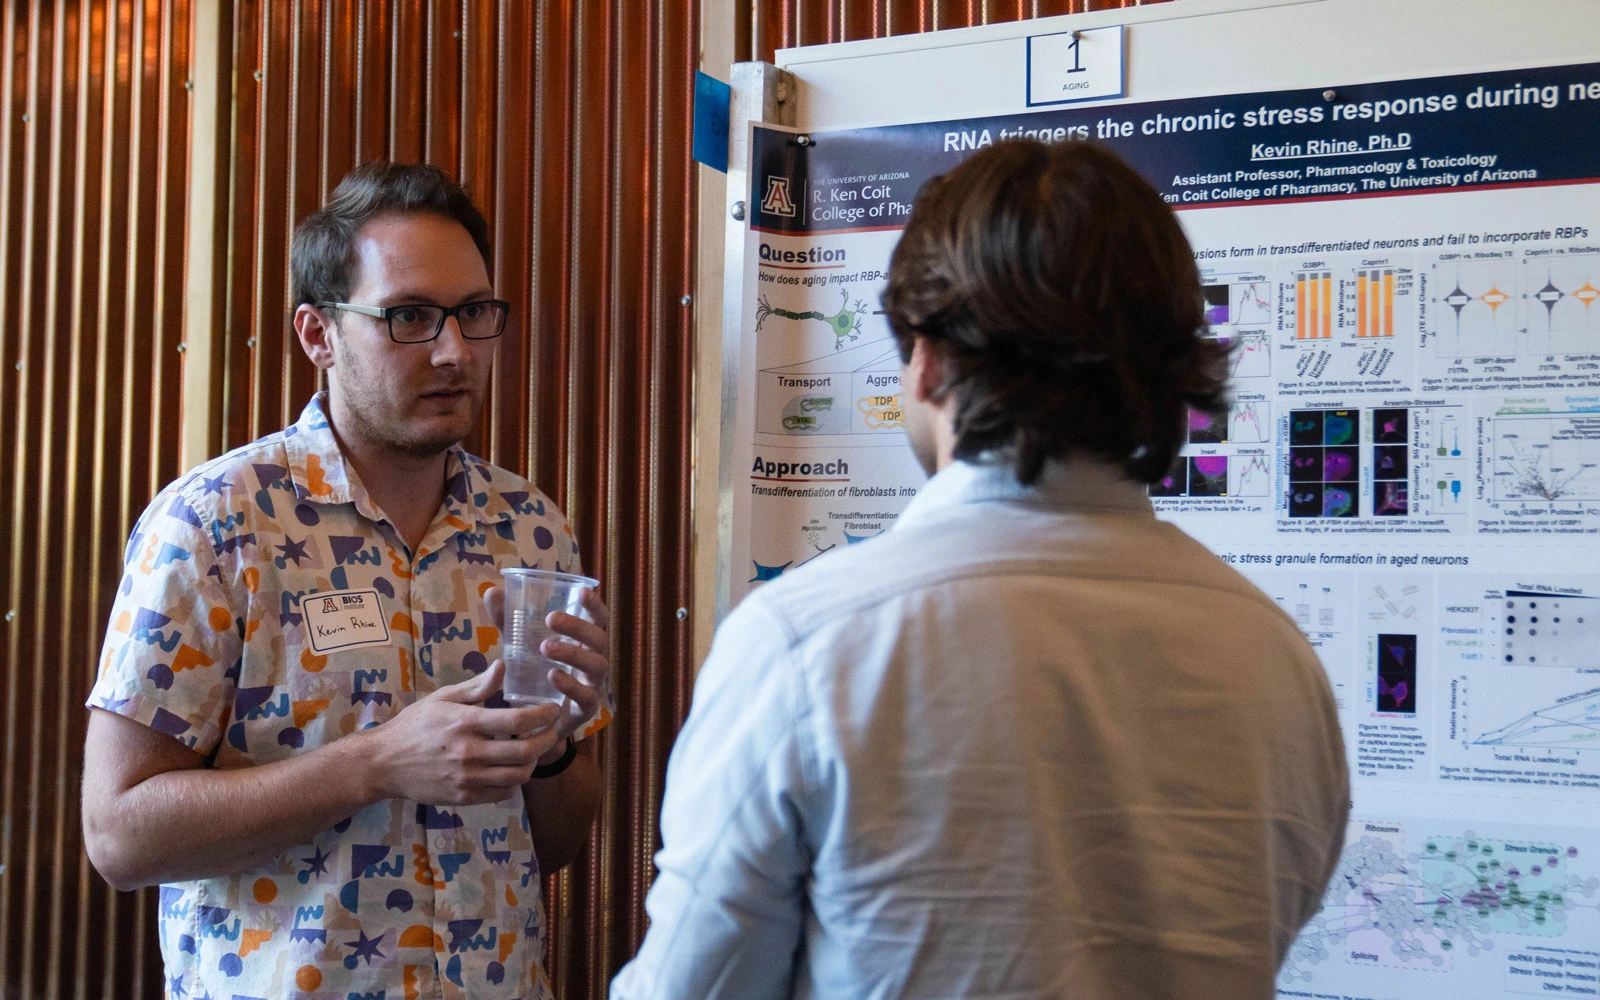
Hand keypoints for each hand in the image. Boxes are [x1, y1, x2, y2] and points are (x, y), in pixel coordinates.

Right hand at [359, 660, 562, 805]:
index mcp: (465, 723)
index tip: (555, 709)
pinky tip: (511, 767)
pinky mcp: (464, 797)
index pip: (516, 721)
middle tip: (552, 730)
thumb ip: (477, 687)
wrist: (384, 763)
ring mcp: (467, 778)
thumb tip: (503, 666)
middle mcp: (468, 753)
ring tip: (533, 748)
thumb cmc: (415, 725)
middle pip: (525, 752)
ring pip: (518, 776)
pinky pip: (502, 792)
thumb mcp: (443, 698)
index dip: (543, 716)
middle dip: (548, 740)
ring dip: (533, 762)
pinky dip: (514, 781)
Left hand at [485, 585, 611, 741]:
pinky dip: (571, 685)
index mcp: (584, 641)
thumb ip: (508, 619)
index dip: (594, 605)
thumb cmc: (534, 672)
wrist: (535, 720)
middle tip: (551, 619)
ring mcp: (593, 685)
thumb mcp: (520, 643)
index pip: (598, 619)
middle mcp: (594, 659)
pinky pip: (586, 696)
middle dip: (577, 626)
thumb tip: (492, 591)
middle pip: (599, 638)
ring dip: (573, 653)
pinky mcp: (585, 708)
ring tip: (544, 647)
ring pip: (596, 665)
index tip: (582, 591)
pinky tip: (552, 676)